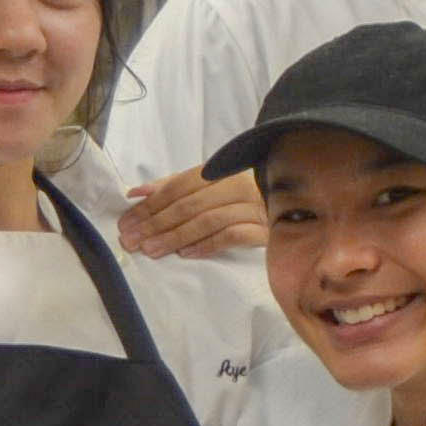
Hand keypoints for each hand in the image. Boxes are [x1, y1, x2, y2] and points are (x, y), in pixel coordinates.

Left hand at [119, 167, 267, 258]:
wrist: (298, 212)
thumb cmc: (241, 199)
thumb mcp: (207, 187)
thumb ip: (171, 187)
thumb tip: (134, 193)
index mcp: (221, 171)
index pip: (179, 187)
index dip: (151, 204)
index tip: (127, 223)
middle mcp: (238, 186)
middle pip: (190, 204)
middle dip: (156, 223)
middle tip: (131, 241)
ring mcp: (255, 207)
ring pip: (208, 220)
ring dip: (176, 237)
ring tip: (152, 251)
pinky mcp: (268, 230)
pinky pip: (234, 236)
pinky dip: (207, 244)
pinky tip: (186, 254)